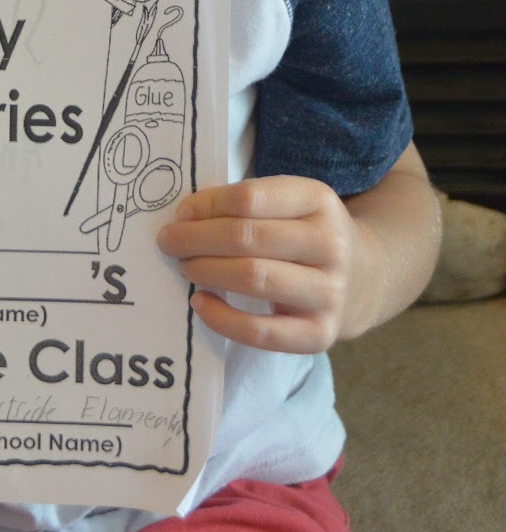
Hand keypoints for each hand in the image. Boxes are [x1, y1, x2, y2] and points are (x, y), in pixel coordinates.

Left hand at [156, 175, 366, 353]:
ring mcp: (329, 292)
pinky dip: (222, 318)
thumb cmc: (304, 233)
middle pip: (248, 238)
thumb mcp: (289, 203)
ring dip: (206, 271)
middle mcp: (330, 244)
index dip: (207, 205)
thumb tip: (186, 215)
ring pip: (254, 279)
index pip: (250, 198)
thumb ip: (244, 202)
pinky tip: (200, 303)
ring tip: (185, 266)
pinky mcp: (320, 334)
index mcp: (318, 200)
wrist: (362, 278)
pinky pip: (261, 332)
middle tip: (168, 242)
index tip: (181, 213)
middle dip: (196, 239)